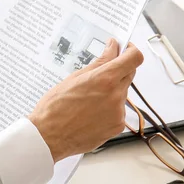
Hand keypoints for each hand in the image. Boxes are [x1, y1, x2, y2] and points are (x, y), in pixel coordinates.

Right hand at [29, 39, 143, 162]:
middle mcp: (116, 95)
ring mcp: (118, 112)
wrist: (49, 136)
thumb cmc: (55, 107)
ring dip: (111, 90)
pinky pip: (118, 110)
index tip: (124, 48)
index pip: (134, 58)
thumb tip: (112, 49)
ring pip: (122, 92)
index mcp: (105, 79)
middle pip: (130, 74)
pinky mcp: (117, 126)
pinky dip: (108, 107)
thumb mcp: (74, 78)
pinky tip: (90, 111)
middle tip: (102, 70)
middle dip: (118, 69)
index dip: (131, 50)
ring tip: (87, 98)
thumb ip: (98, 63)